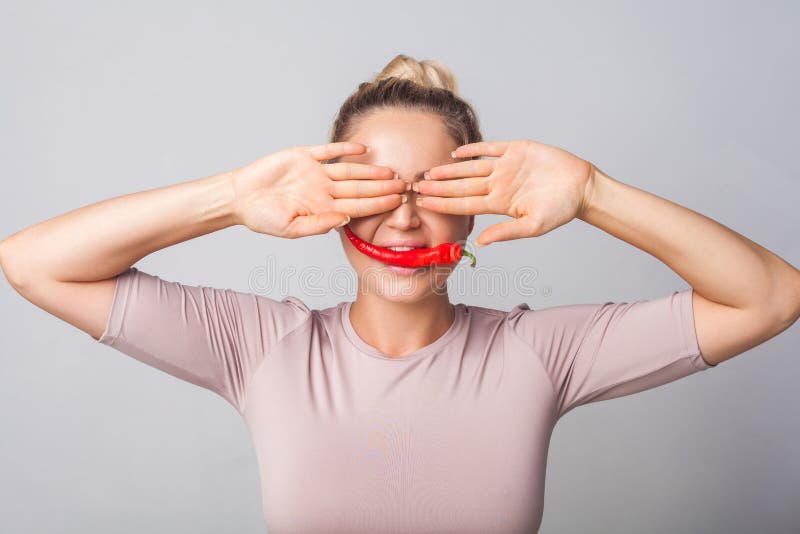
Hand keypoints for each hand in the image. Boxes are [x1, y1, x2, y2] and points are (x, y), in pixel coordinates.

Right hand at [230, 142, 405, 237]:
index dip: (379, 204)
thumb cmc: (264, 217)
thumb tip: (344, 220)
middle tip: (405, 185)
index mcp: (324, 209)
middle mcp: (324, 190)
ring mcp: (316, 173)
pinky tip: (363, 149)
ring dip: (370, 171)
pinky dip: (345, 148)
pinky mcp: (304, 156)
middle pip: (360, 188)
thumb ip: (318, 225)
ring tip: (391, 171)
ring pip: (350, 170)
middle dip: (383, 188)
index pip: (358, 206)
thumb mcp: (291, 228)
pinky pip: (328, 151)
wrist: (241, 197)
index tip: (398, 202)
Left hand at [415, 139, 595, 245]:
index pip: (463, 203)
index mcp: (498, 203)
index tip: (423, 203)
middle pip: (461, 186)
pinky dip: (473, 149)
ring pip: (470, 168)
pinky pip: (489, 148)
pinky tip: (456, 152)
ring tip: (429, 171)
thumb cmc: (561, 209)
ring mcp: (505, 167)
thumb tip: (481, 243)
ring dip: (449, 169)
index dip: (442, 203)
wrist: (581, 186)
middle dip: (438, 186)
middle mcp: (497, 185)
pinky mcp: (516, 150)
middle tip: (414, 185)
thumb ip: (506, 232)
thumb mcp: (533, 225)